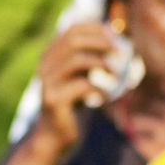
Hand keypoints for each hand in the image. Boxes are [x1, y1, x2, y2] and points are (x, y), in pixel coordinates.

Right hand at [28, 21, 123, 154]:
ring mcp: (47, 82)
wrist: (54, 136)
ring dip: (102, 64)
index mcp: (50, 55)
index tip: (115, 37)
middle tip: (120, 52)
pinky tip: (104, 97)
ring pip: (76, 59)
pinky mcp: (54, 100)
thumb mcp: (80, 75)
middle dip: (101, 42)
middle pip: (73, 40)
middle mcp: (44, 65)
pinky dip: (99, 89)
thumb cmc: (72, 103)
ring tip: (115, 75)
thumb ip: (89, 56)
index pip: (72, 29)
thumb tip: (113, 34)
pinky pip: (82, 85)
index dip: (96, 29)